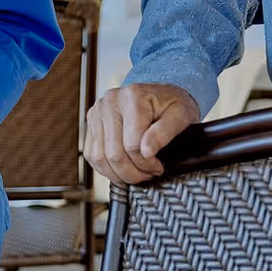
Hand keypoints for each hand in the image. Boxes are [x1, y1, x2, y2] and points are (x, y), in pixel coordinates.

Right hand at [85, 83, 200, 184]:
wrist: (160, 95)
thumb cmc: (172, 105)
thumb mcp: (180, 116)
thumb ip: (165, 133)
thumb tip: (147, 151)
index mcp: (133, 96)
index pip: (132, 144)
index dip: (146, 164)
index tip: (158, 168)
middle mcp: (110, 101)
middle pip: (114, 153)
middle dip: (132, 173)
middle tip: (148, 175)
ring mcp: (97, 111)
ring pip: (99, 157)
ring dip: (117, 174)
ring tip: (135, 174)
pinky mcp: (91, 122)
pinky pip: (91, 154)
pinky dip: (105, 168)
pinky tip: (121, 170)